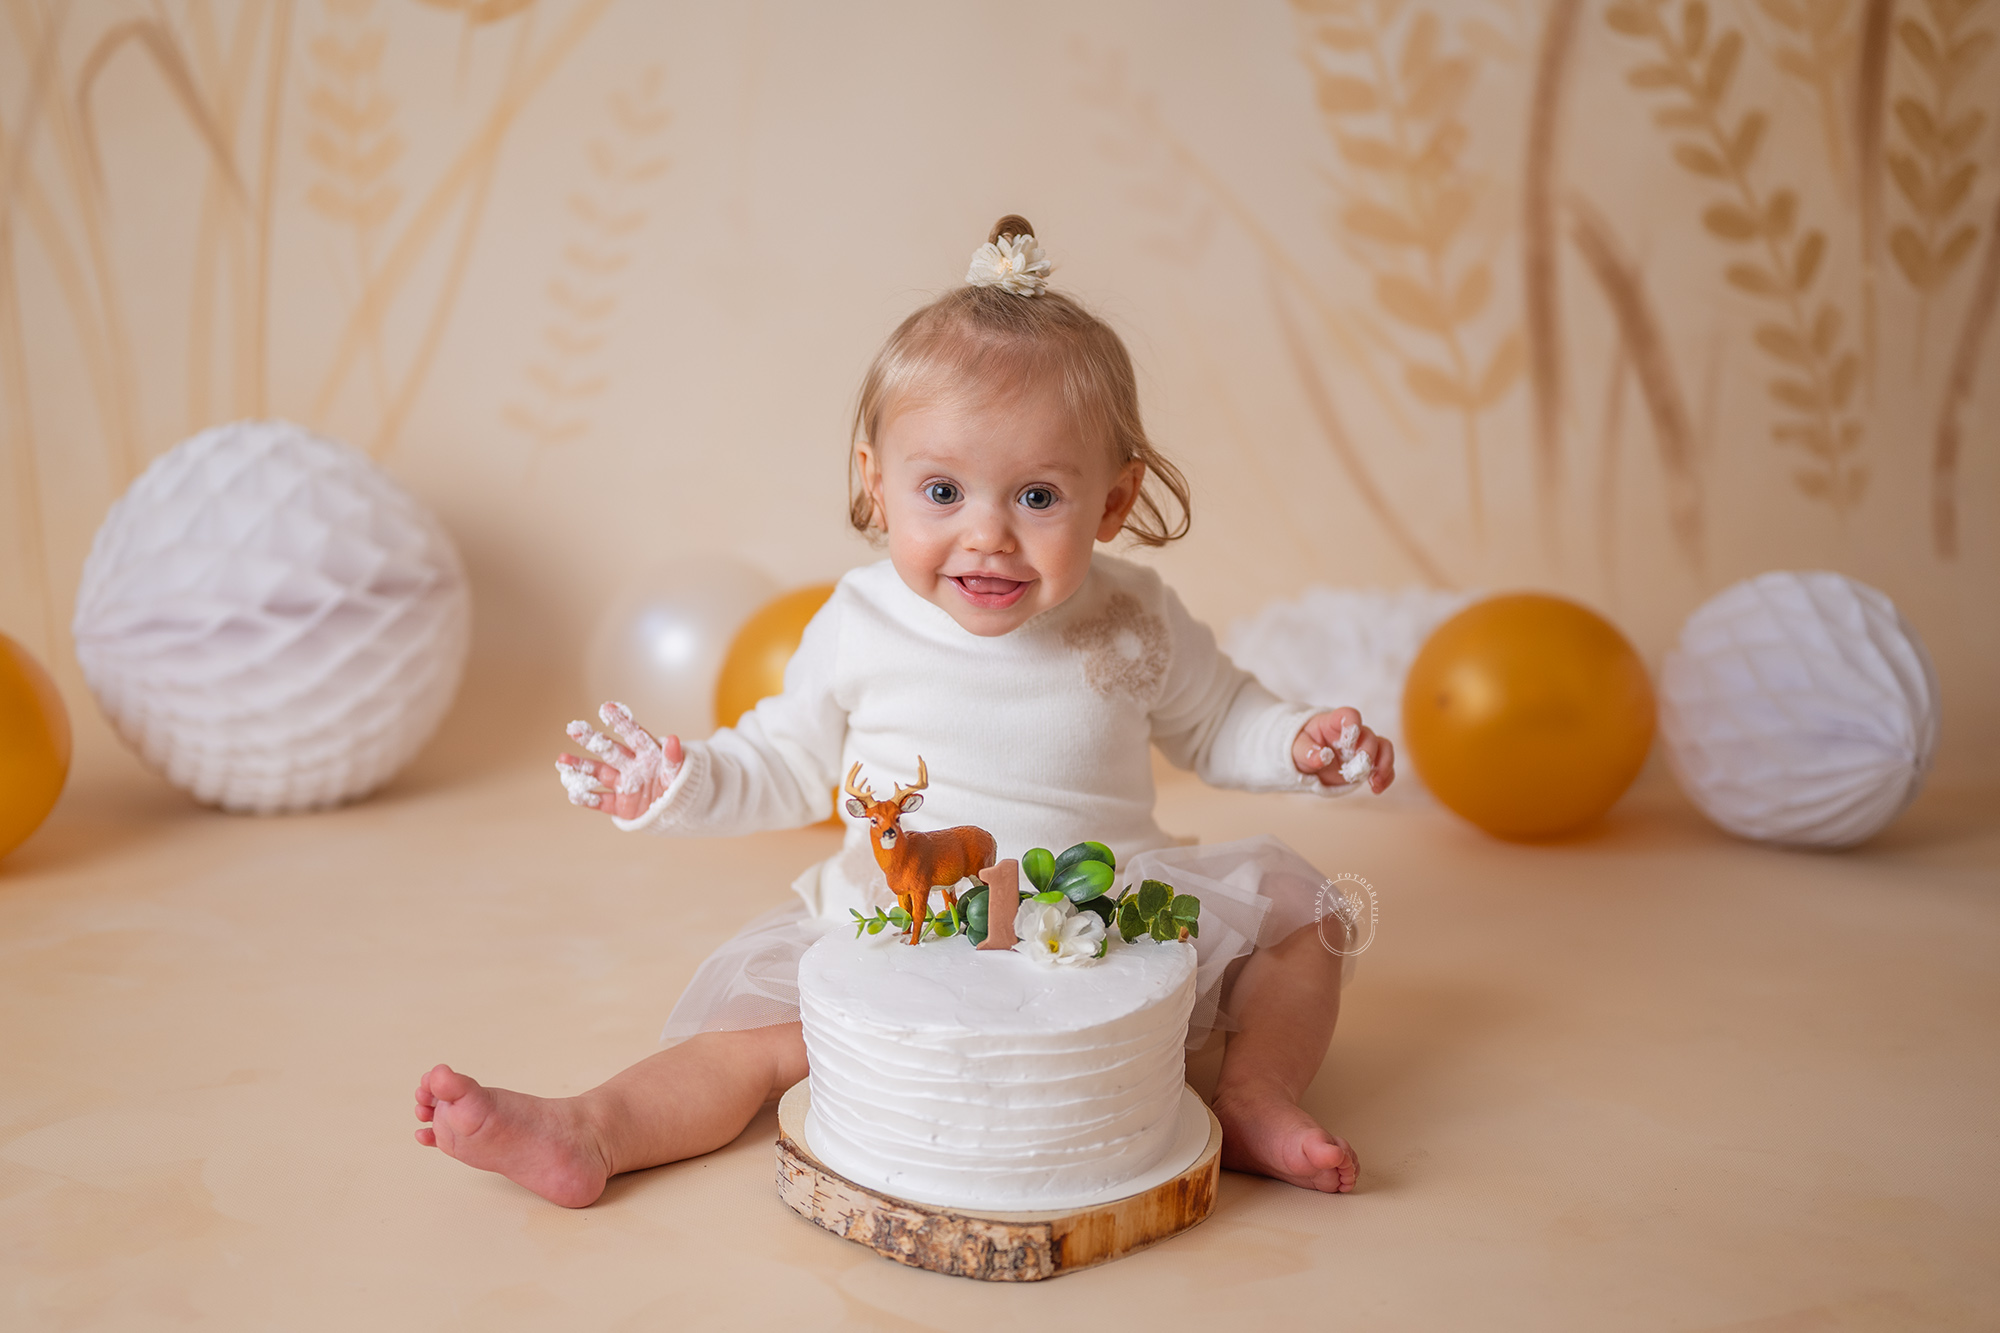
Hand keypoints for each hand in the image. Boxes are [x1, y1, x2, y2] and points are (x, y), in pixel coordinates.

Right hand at [555, 702, 683, 819]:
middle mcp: (631, 766)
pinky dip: (587, 799)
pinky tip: (573, 793)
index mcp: (647, 754)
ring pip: (598, 773)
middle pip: (609, 750)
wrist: (680, 810)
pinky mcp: (621, 805)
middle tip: (573, 728)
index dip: (621, 721)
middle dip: (591, 739)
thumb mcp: (680, 772)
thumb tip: (673, 739)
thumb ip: (674, 759)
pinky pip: (601, 802)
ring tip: (561, 760)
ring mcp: (624, 785)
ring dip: (581, 767)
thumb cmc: (681, 786)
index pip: (633, 734)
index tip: (606, 707)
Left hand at [1292, 707, 1394, 794]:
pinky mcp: (1369, 762)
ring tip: (1374, 782)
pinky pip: (1384, 765)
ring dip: (1383, 764)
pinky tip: (1377, 789)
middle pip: (1368, 735)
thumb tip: (1322, 758)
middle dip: (1368, 752)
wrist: (1307, 758)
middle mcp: (1353, 732)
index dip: (1353, 723)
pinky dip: (1385, 776)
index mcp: (1334, 722)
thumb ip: (1307, 751)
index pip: (1348, 715)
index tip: (1350, 739)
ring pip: (1383, 747)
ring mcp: (1362, 746)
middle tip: (1361, 768)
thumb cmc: (1302, 746)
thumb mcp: (1297, 748)